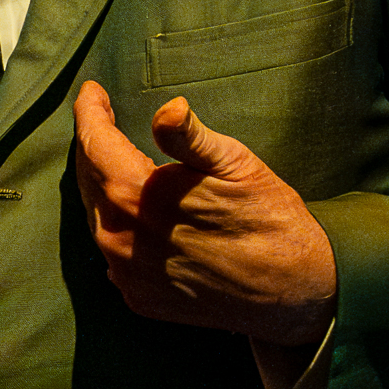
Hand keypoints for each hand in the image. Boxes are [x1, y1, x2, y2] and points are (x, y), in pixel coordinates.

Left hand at [72, 80, 335, 347]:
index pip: (94, 143)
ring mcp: (126, 274)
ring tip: (116, 158)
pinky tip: (135, 212)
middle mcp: (120, 239)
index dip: (89, 111)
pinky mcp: (139, 297)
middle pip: (90, 179)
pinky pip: (114, 250)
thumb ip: (188, 136)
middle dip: (95, 144)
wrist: (298, 292)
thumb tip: (168, 107)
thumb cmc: (270, 219)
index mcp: (137, 197)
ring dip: (103, 185)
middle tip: (104, 117)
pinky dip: (118, 224)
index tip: (92, 90)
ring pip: (97, 215)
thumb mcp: (234, 164)